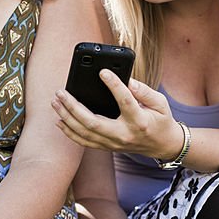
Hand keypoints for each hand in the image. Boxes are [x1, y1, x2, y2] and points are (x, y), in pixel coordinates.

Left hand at [53, 71, 183, 159]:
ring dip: (67, 117)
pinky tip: (60, 120)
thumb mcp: (160, 103)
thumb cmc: (161, 120)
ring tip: (56, 102)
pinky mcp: (107, 147)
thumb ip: (144, 91)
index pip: (125, 101)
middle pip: (93, 122)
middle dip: (73, 107)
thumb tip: (127, 79)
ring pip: (84, 133)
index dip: (114, 85)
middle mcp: (124, 135)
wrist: (162, 145)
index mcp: (139, 121)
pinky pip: (84, 142)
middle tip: (61, 92)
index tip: (102, 72)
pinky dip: (70, 132)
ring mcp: (113, 143)